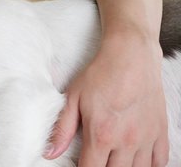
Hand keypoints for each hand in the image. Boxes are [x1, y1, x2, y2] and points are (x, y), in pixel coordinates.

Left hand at [44, 34, 168, 165]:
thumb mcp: (73, 98)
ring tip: (113, 160)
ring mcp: (146, 138)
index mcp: (101, 135)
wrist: (131, 55)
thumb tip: (50, 153)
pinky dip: (149, 165)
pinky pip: (160, 161)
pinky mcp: (160, 131)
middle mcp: (126, 141)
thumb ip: (62, 129)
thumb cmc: (100, 74)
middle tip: (96, 159)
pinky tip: (136, 159)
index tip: (80, 165)